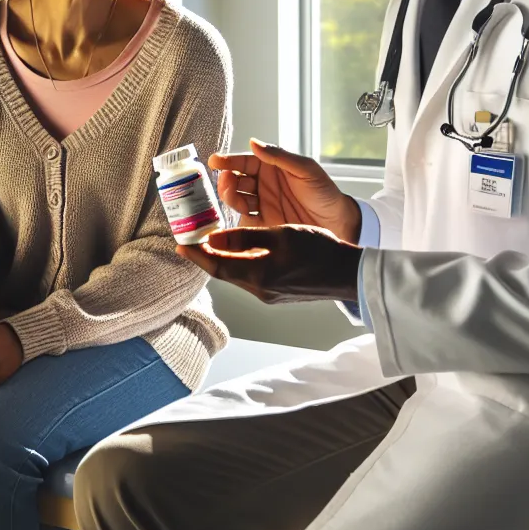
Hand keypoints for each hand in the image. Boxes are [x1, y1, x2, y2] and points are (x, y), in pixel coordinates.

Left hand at [177, 225, 362, 303]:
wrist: (348, 274)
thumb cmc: (319, 250)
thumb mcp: (280, 235)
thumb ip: (244, 238)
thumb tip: (212, 239)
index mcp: (257, 274)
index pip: (216, 267)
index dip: (196, 255)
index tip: (180, 245)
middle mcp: (259, 289)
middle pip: (224, 272)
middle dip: (207, 256)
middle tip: (193, 240)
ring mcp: (270, 294)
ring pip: (238, 275)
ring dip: (224, 260)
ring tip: (214, 243)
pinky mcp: (279, 294)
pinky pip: (252, 277)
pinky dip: (241, 263)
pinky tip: (243, 251)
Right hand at [209, 139, 361, 242]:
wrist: (338, 223)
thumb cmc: (324, 192)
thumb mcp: (305, 170)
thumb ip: (279, 157)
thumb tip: (253, 143)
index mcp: (271, 168)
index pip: (245, 162)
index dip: (229, 161)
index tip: (216, 161)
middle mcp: (263, 186)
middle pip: (237, 181)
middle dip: (227, 179)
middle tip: (226, 180)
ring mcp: (262, 205)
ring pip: (237, 200)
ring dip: (230, 196)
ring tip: (232, 195)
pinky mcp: (263, 225)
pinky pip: (244, 222)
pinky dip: (235, 220)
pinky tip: (233, 215)